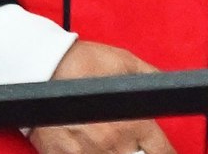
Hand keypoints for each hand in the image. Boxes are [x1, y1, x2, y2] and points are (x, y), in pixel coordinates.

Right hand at [27, 41, 178, 153]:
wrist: (41, 66)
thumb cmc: (83, 62)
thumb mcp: (126, 63)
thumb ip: (150, 79)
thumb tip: (166, 87)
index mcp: (132, 121)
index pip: (161, 151)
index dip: (166, 152)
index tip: (161, 150)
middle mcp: (111, 142)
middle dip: (139, 153)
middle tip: (134, 144)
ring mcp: (85, 153)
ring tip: (111, 143)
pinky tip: (91, 146)